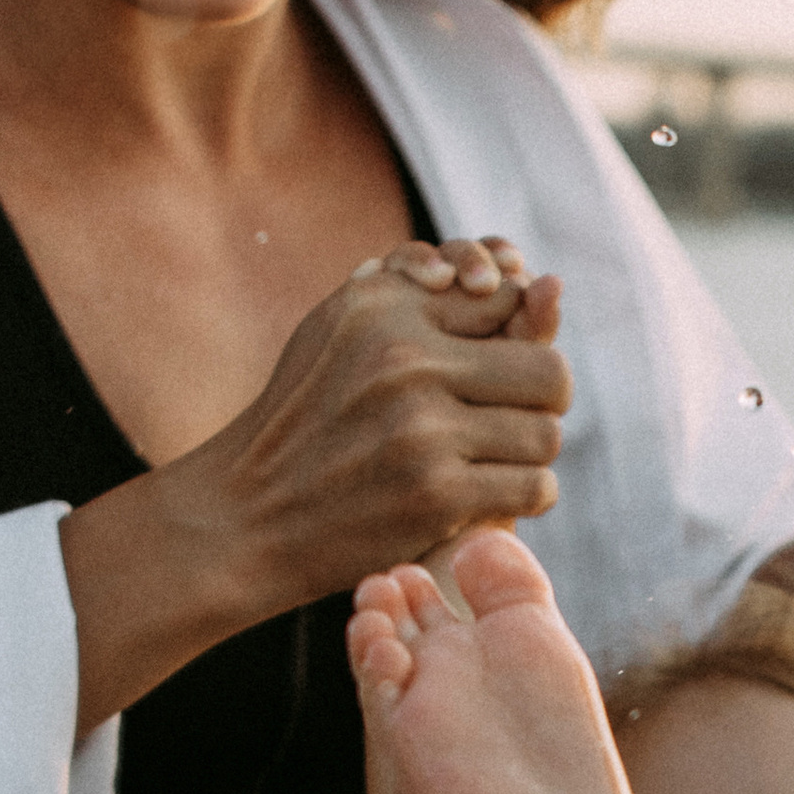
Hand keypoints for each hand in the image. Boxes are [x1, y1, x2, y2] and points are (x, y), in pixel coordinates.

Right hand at [195, 240, 571, 618]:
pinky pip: (535, 487)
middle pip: (547, 370)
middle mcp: (404, 359)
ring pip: (546, 433)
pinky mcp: (437, 495)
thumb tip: (533, 278)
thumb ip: (421, 298)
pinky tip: (494, 495)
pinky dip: (525, 496)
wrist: (246, 515)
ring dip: (531, 453)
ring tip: (496, 459)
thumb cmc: (303, 420)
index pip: (508, 300)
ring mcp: (423, 429)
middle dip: (542, 399)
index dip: (518, 334)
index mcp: (383, 306)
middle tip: (517, 419)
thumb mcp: (340, 333)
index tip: (501, 367)